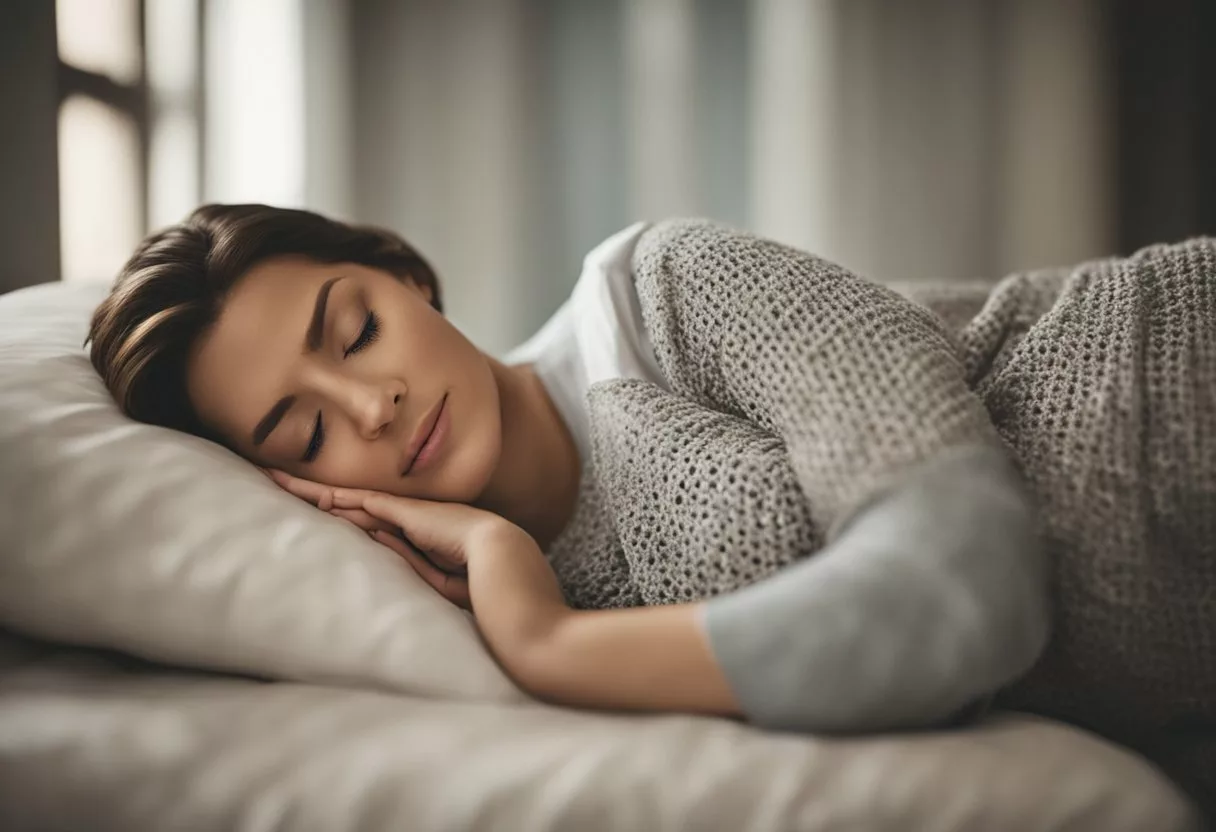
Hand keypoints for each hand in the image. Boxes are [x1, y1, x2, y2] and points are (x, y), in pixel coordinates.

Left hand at [267, 469, 509, 611]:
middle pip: (356, 504)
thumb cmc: (491, 593)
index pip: (376, 525)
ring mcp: (414, 513)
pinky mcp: (410, 514)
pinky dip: (335, 497)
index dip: (346, 517)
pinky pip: (365, 503)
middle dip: (316, 493)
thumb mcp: (446, 586)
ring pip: (353, 499)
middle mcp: (417, 519)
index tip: (318, 514)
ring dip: (314, 491)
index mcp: (429, 538)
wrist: (513, 575)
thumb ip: (414, 566)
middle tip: (275, 480)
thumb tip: (376, 542)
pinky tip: (307, 492)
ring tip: (275, 478)